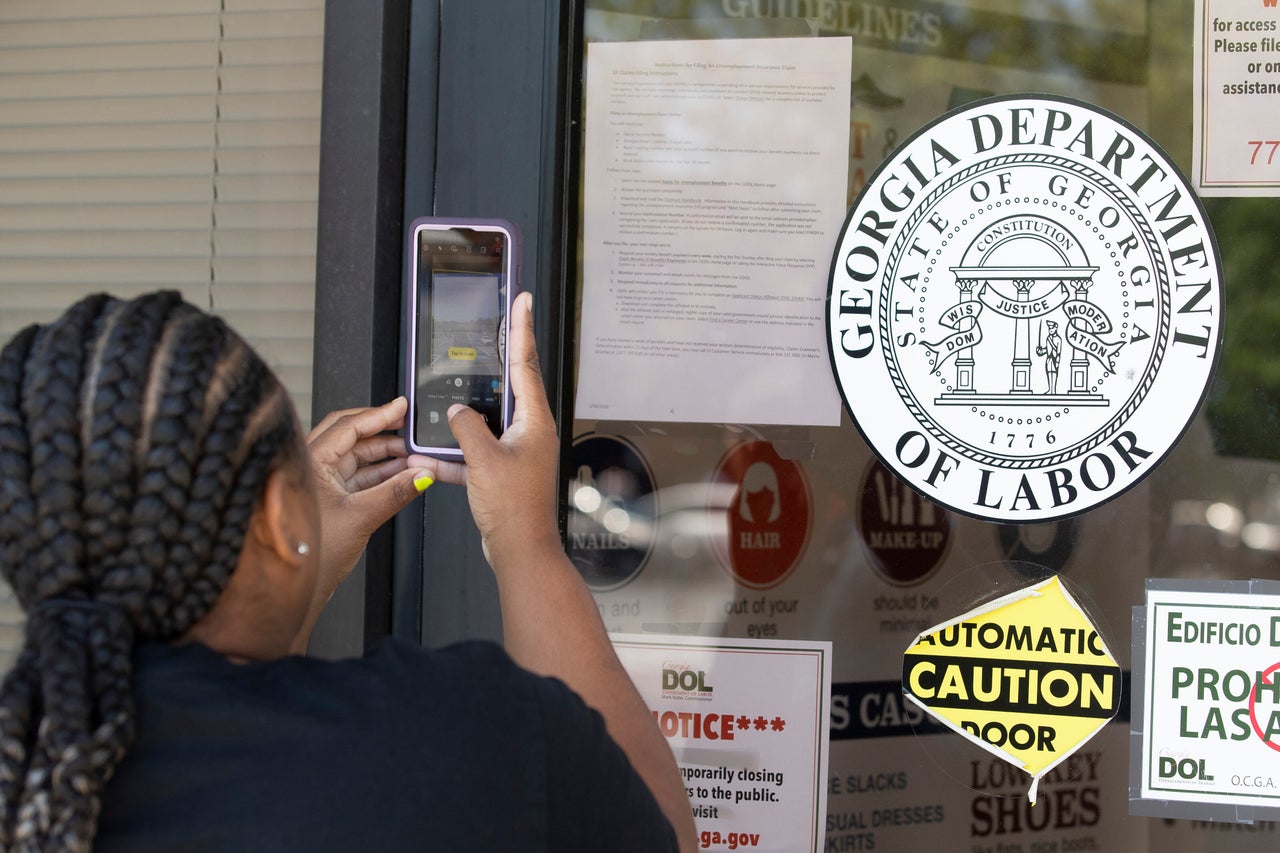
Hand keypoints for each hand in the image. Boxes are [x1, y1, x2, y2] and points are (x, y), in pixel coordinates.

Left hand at [306, 397, 432, 596]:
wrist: (294, 590)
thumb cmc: (310, 557)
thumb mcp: (360, 518)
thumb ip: (395, 493)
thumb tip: (421, 474)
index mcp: (309, 462)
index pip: (347, 426)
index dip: (378, 414)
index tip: (401, 407)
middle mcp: (311, 468)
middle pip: (351, 437)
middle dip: (383, 432)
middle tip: (409, 427)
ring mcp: (320, 483)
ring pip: (356, 457)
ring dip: (385, 455)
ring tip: (413, 455)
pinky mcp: (329, 499)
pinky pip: (357, 477)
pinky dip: (380, 474)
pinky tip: (401, 474)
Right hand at [433, 292, 561, 566]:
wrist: (521, 552)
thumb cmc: (515, 509)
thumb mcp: (483, 459)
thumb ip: (465, 428)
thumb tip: (457, 413)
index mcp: (533, 421)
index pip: (526, 363)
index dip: (521, 328)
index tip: (523, 299)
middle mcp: (530, 432)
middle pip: (507, 389)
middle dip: (490, 369)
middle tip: (488, 336)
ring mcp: (518, 453)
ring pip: (485, 424)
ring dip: (461, 425)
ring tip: (443, 415)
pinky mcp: (504, 473)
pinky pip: (476, 455)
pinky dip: (455, 458)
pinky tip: (431, 461)